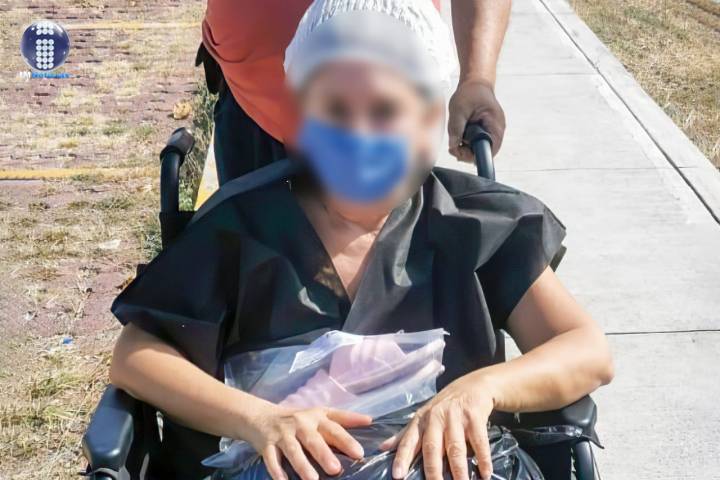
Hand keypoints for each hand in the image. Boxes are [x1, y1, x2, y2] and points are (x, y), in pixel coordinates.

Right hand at [246, 405, 371, 479]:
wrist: (261, 416)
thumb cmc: (298, 419)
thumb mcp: (320, 414)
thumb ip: (344, 419)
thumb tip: (370, 420)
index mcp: (316, 417)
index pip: (334, 427)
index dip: (346, 440)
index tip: (359, 453)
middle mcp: (300, 423)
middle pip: (313, 439)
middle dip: (324, 454)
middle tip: (336, 469)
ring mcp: (282, 434)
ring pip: (293, 450)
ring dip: (302, 465)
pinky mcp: (266, 445)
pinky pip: (272, 459)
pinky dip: (277, 471)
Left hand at [381, 375, 495, 479]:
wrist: (472, 386)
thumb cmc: (444, 406)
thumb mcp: (423, 417)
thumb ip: (405, 435)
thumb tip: (382, 448)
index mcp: (421, 421)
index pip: (409, 441)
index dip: (402, 458)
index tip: (397, 476)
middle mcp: (436, 418)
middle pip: (432, 447)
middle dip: (433, 470)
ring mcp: (456, 416)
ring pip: (455, 448)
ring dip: (459, 469)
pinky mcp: (475, 416)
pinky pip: (479, 441)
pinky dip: (483, 458)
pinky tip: (485, 474)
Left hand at [448, 78, 505, 161]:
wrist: (476, 83)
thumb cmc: (470, 93)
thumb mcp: (458, 109)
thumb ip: (456, 128)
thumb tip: (453, 146)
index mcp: (495, 125)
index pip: (489, 151)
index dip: (473, 155)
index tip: (459, 148)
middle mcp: (497, 131)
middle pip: (484, 153)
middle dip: (467, 152)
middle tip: (453, 145)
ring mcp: (493, 132)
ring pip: (480, 149)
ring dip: (466, 148)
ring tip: (457, 137)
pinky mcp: (487, 131)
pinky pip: (478, 144)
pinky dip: (468, 143)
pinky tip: (461, 136)